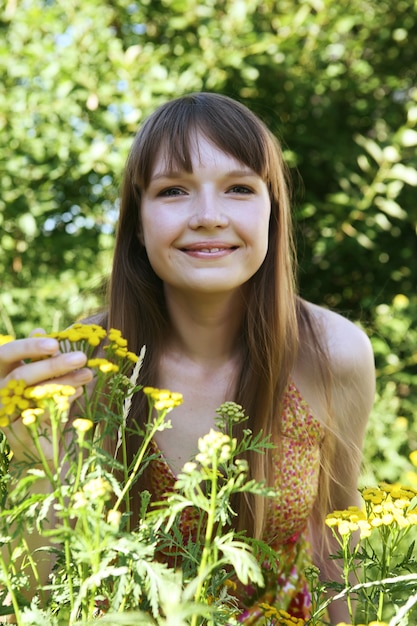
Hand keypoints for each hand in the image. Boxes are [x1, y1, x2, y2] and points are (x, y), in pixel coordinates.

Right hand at [0, 329, 92, 462]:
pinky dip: (62, 401)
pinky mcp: (16, 430)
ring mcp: (4, 410)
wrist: (36, 443)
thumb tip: (39, 329)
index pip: (8, 353)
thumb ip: (35, 355)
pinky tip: (78, 392)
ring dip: (64, 382)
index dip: (29, 347)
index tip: (55, 344)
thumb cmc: (36, 398)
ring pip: (34, 394)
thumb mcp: (36, 373)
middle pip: (22, 375)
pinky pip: (41, 413)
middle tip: (81, 358)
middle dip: (53, 365)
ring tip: (87, 374)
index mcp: (0, 371)